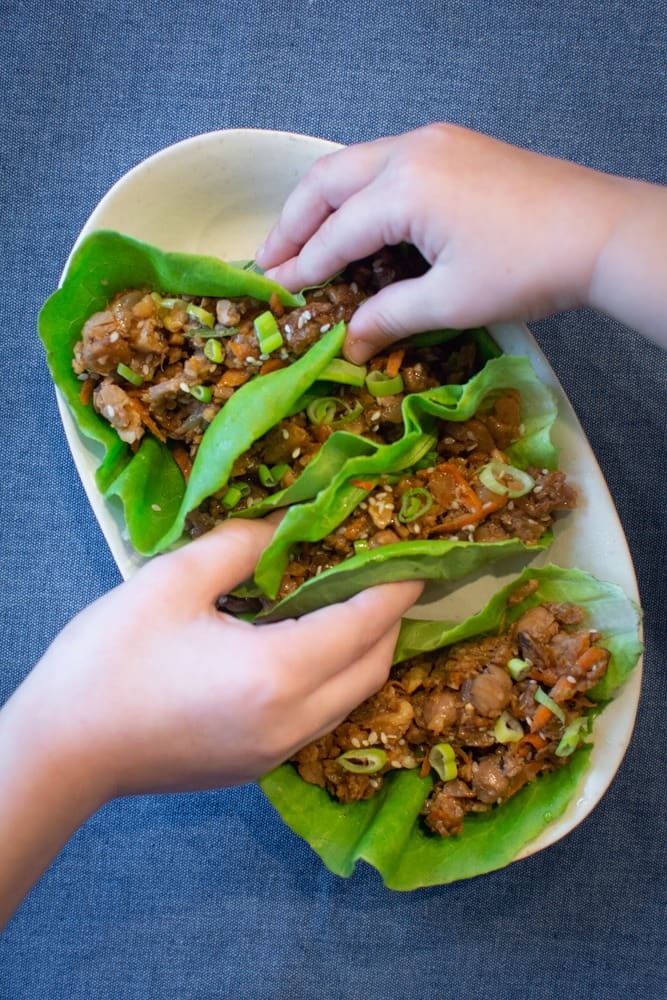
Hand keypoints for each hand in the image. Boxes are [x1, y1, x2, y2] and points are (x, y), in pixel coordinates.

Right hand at [19, 518, 422, 797]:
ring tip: (350, 605)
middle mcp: (292, 721)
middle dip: (388, 620)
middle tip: (381, 574)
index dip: (396, 587)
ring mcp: (278, 753)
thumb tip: (284, 527)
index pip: (364, 624)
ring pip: (352, 699)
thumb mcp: (172, 581)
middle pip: (372, 668)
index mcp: (276, 672)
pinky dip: (335, 679)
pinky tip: (310, 647)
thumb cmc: (110, 659)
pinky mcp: (259, 766)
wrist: (63, 749)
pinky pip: (322, 717)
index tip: (416, 558)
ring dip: (364, 652)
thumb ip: (240, 546)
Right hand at [257, 123, 666, 355]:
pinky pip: (385, 165)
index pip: (336, 232)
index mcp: (405, 186)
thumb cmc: (528, 268)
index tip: (275, 292)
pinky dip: (358, 195)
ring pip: (354, 166)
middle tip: (268, 262)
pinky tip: (354, 225)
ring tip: (298, 243)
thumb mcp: (451, 302)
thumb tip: (347, 345)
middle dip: (292, 222)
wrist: (600, 231)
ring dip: (322, 204)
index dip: (303, 267)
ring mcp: (434, 142)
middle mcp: (410, 151)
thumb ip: (389, 316)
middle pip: (327, 181)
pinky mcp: (453, 147)